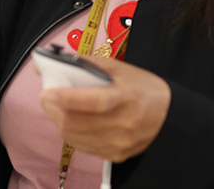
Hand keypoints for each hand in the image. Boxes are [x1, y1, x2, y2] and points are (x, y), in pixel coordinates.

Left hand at [39, 55, 170, 161]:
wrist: (171, 115)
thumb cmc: (142, 88)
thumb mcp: (120, 68)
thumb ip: (88, 63)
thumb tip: (57, 62)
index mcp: (128, 97)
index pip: (95, 102)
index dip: (68, 98)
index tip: (48, 92)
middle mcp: (126, 124)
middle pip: (79, 122)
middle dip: (54, 109)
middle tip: (46, 96)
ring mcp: (121, 142)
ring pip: (76, 136)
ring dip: (59, 121)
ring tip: (56, 107)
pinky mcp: (118, 154)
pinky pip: (84, 147)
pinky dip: (71, 133)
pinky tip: (70, 121)